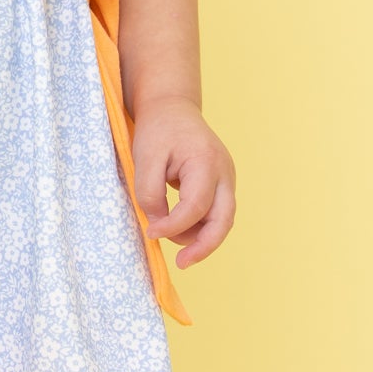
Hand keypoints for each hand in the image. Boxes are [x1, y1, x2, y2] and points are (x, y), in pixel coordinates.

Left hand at [130, 99, 236, 268]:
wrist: (173, 108)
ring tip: (170, 238)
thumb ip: (150, 193)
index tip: (151, 232)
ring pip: (222, 220)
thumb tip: (158, 224)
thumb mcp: (145, 157)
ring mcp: (227, 179)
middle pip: (224, 220)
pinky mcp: (222, 184)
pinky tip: (179, 231)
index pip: (196, 206)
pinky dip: (200, 226)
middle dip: (204, 246)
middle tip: (182, 263)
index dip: (174, 226)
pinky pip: (216, 213)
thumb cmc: (158, 130)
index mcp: (206, 162)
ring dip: (200, 237)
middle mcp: (225, 173)